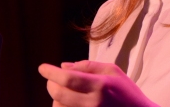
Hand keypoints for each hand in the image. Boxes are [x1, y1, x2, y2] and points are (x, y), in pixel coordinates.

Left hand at [39, 60, 157, 106]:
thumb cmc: (127, 92)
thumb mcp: (112, 71)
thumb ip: (88, 66)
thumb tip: (63, 66)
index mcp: (100, 85)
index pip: (68, 78)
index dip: (51, 72)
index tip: (42, 67)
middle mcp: (93, 103)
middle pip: (59, 94)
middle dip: (50, 84)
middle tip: (51, 79)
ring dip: (56, 98)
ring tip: (63, 91)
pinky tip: (67, 102)